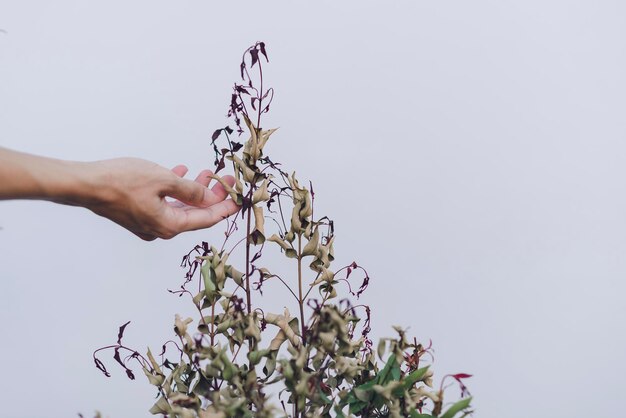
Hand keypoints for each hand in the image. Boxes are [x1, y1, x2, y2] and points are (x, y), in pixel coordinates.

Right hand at [85, 158, 238, 239]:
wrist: (85, 185)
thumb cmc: (122, 182)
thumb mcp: (164, 180)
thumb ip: (190, 191)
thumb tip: (207, 198)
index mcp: (170, 225)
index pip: (207, 219)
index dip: (225, 207)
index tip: (239, 197)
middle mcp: (160, 229)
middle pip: (195, 214)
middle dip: (211, 197)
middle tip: (225, 180)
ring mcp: (147, 223)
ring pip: (179, 207)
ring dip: (193, 191)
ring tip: (205, 174)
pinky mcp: (137, 214)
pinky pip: (164, 203)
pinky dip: (174, 190)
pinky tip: (179, 173)